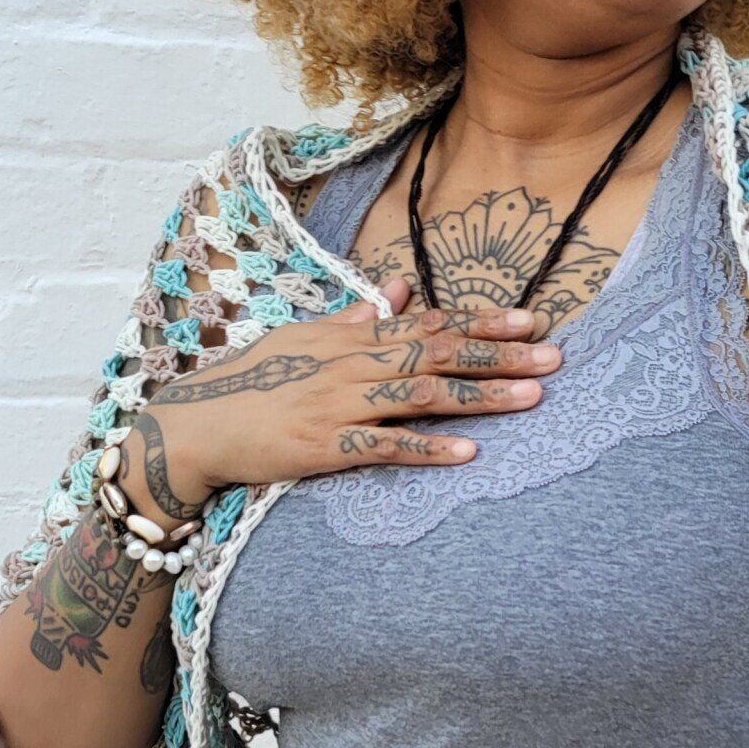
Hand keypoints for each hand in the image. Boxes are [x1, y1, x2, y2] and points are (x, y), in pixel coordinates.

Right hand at [135, 273, 564, 517]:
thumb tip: (393, 293)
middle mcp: (351, 364)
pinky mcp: (324, 446)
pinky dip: (428, 449)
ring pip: (422, 395)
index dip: (483, 322)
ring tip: (531, 399)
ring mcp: (338, 404)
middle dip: (500, 354)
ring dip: (480, 396)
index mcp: (350, 338)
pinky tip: (470, 454)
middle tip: (555, 358)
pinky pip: (385, 447)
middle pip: (438, 353)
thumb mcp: (300, 339)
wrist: (194, 426)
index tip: (532, 320)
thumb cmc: (248, 384)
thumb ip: (353, 320)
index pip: (428, 324)